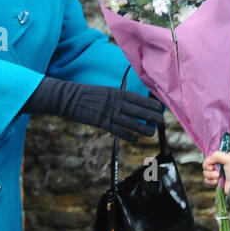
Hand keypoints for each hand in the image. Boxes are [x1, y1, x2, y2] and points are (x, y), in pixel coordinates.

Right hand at [24, 78, 162, 143]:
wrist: (68, 98)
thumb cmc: (85, 94)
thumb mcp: (104, 91)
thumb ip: (116, 97)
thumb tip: (128, 104)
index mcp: (117, 92)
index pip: (139, 98)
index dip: (151, 104)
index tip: (160, 108)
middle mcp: (116, 102)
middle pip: (139, 110)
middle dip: (151, 116)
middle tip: (161, 121)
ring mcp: (109, 112)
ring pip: (131, 122)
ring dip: (143, 128)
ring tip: (151, 132)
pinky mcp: (101, 122)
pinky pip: (118, 130)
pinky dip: (128, 135)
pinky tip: (135, 139)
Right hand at [202, 150, 229, 190]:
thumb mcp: (228, 158)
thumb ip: (216, 155)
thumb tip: (208, 160)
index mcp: (221, 158)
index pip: (208, 158)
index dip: (208, 162)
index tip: (212, 165)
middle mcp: (217, 165)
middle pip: (205, 166)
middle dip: (210, 170)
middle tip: (217, 172)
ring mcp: (215, 173)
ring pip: (205, 173)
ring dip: (211, 176)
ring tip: (218, 177)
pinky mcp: (214, 181)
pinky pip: (206, 180)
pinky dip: (211, 181)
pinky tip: (217, 182)